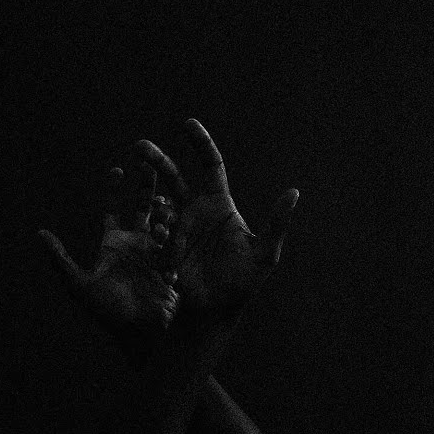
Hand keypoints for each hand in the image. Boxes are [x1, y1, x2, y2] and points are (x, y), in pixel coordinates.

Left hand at [38, 158, 182, 359]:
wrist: (142, 336)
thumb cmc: (109, 314)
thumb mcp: (80, 286)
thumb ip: (61, 259)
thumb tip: (39, 234)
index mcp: (112, 244)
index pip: (111, 209)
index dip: (113, 189)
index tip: (116, 169)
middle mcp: (135, 244)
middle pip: (140, 205)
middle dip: (145, 183)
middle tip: (149, 159)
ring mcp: (157, 250)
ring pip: (161, 216)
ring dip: (164, 199)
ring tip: (168, 184)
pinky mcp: (175, 260)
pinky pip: (177, 236)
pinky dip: (178, 223)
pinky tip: (181, 210)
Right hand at [136, 119, 299, 323]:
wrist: (218, 310)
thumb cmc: (245, 282)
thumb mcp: (265, 254)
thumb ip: (277, 222)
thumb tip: (294, 192)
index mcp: (219, 203)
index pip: (210, 164)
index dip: (200, 143)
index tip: (187, 123)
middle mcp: (196, 210)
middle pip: (174, 175)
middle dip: (157, 159)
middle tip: (139, 146)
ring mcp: (178, 227)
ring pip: (158, 200)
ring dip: (148, 192)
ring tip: (149, 204)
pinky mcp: (164, 245)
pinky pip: (155, 230)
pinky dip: (156, 227)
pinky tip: (160, 234)